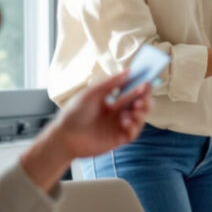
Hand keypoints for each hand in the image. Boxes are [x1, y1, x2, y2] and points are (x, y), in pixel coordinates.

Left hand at [18, 72, 152, 190]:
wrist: (64, 135)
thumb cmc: (74, 113)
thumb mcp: (92, 93)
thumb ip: (111, 83)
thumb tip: (128, 71)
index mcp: (112, 102)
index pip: (131, 93)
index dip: (141, 87)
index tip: (148, 81)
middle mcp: (117, 114)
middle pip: (139, 106)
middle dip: (145, 100)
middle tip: (144, 96)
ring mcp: (118, 127)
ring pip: (139, 119)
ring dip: (141, 113)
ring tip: (136, 109)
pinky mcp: (118, 140)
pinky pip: (133, 134)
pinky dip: (134, 127)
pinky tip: (127, 122)